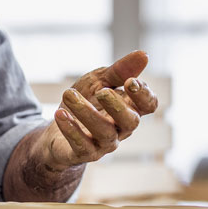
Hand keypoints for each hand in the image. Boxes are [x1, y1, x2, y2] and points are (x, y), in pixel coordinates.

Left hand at [44, 49, 159, 168]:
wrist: (58, 124)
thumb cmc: (86, 99)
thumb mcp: (100, 79)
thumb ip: (120, 70)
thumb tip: (144, 54)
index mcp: (130, 107)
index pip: (149, 105)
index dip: (144, 95)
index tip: (130, 81)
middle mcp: (122, 127)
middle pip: (131, 121)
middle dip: (118, 106)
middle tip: (101, 91)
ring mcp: (105, 143)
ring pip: (105, 133)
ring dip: (86, 113)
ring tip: (68, 94)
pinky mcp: (85, 153)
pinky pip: (82, 145)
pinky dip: (71, 130)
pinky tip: (60, 114)